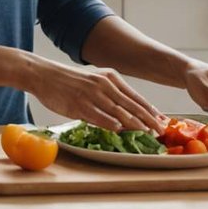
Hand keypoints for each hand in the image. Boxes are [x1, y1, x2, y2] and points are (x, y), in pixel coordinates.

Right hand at [26, 59, 166, 133]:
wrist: (45, 74)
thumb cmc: (70, 80)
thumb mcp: (95, 79)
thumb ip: (111, 91)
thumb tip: (125, 109)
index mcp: (111, 77)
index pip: (136, 97)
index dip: (150, 110)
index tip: (162, 120)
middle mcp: (105, 85)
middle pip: (132, 105)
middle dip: (149, 120)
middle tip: (161, 131)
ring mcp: (93, 95)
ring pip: (119, 112)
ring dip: (135, 124)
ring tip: (147, 134)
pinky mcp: (80, 104)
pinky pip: (99, 116)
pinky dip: (111, 124)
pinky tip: (120, 130)